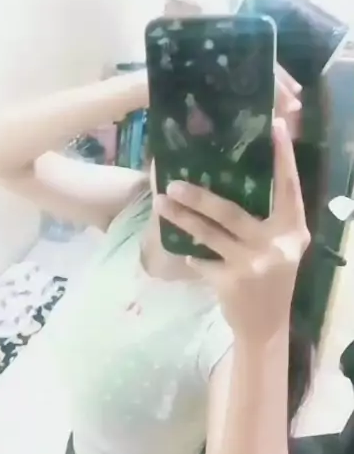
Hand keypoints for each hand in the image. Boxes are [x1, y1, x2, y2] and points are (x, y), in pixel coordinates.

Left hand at [155, 118, 309, 342]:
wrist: (266, 326)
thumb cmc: (271, 278)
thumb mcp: (280, 247)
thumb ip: (268, 219)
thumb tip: (233, 177)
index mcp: (293, 230)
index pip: (290, 187)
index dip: (283, 157)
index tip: (273, 126)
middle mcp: (276, 244)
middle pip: (232, 211)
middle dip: (200, 196)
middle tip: (172, 181)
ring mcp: (253, 264)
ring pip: (209, 234)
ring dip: (182, 219)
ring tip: (160, 204)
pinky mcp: (232, 281)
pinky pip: (201, 260)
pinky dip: (190, 254)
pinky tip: (180, 249)